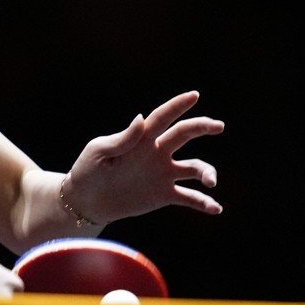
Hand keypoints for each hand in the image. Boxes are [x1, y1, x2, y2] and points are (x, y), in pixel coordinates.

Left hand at [63, 90, 223, 222]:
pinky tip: (216, 209)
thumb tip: (140, 117)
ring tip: (210, 182)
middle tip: (219, 126)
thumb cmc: (88, 171)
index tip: (194, 95)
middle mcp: (156, 153)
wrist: (85, 201)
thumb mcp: (99, 152)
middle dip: (202, 127)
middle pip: (184, 134)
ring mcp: (162, 174)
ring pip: (194, 167)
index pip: (162, 118)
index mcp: (140, 139)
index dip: (177, 105)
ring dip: (206, 172)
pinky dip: (204, 202)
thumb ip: (122, 139)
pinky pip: (189, 197)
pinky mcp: (163, 195)